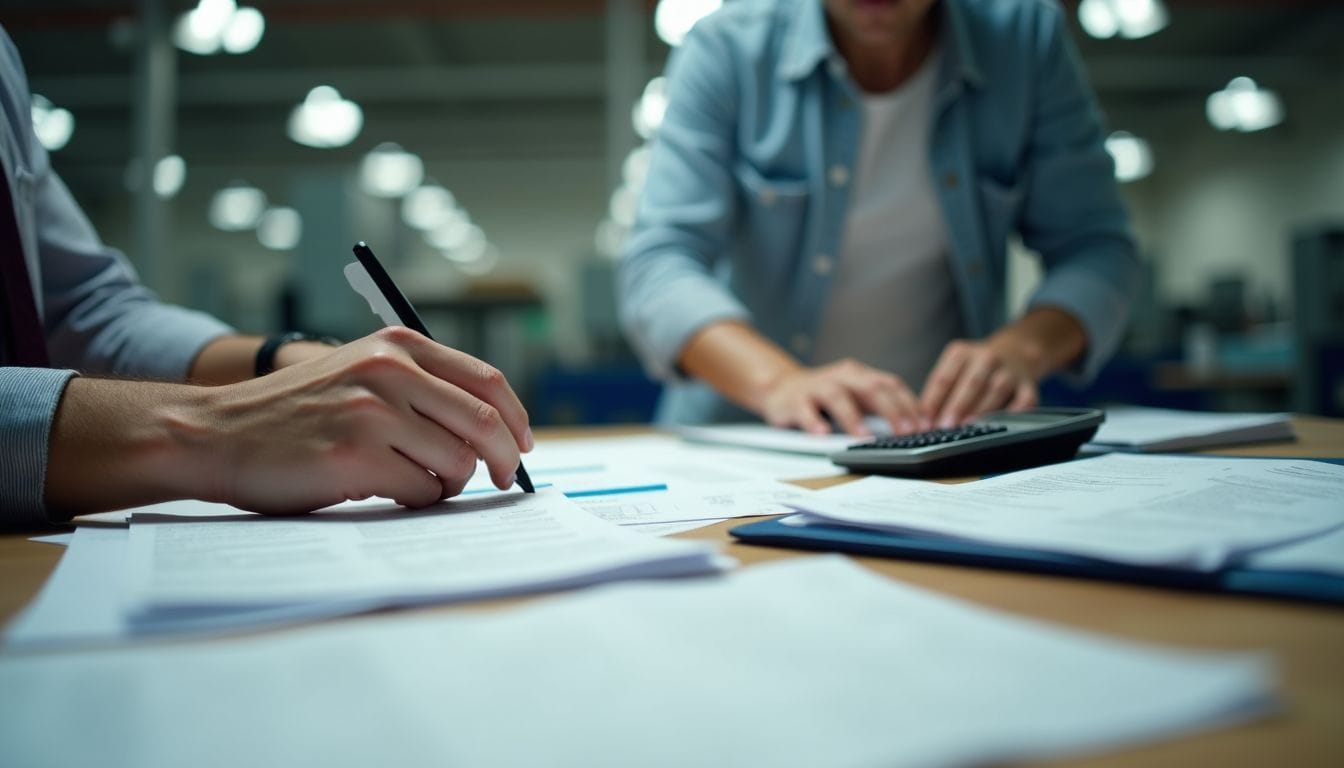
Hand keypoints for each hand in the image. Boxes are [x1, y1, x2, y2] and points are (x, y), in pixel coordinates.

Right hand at [192, 326, 532, 513]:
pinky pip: (422, 491)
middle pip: (484, 423)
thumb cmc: (296, 413)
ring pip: (456, 462)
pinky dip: (416, 499)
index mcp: (399, 345)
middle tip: (501, 480)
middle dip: (504, 459)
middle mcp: (391, 370)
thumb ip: (420, 386)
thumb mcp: (360, 372)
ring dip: (448, 483)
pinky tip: (382, 490)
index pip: (486, 381)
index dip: (515, 418)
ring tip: (413, 481)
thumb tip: (494, 429)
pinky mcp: (355, 456)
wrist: (216, 433)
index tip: (522, 443)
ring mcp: (373, 412)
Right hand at [760, 358, 923, 436]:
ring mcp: (817, 387)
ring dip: (853, 417)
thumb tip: (914, 427)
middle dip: (891, 411)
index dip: (910, 404)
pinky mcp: (794, 401)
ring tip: (864, 437)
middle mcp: (841, 377)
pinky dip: (814, 422)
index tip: (925, 425)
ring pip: (838, 396)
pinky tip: (822, 435)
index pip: (891, 385)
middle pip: (870, 388)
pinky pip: (805, 410)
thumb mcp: (855, 395)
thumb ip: (880, 407)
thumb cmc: (825, 396)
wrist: (780, 388)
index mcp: (860, 375)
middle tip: (905, 432)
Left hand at [919, 338, 1038, 429]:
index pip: (944, 378)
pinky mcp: (1028, 386)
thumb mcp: (953, 369)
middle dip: (957, 406)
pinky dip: (1015, 412)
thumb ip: (939, 392)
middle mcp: (987, 357)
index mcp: (962, 353)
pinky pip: (1024, 400)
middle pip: (971, 383)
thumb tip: (925, 421)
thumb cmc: (974, 369)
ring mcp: (1010, 371)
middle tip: (945, 427)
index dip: (933, 400)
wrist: (1014, 353)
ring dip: (981, 410)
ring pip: (996, 390)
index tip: (925, 419)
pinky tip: (1002, 425)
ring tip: (968, 427)